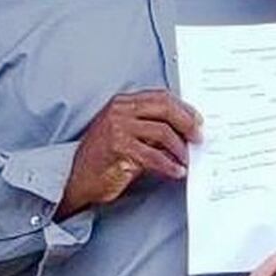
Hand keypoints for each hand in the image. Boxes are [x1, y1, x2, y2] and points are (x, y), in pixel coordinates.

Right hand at [59, 90, 199, 215]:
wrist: (78, 178)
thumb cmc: (103, 159)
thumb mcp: (128, 136)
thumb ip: (150, 129)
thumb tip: (182, 132)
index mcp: (123, 103)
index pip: (160, 97)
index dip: (183, 108)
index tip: (197, 121)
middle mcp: (119, 111)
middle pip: (165, 108)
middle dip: (187, 123)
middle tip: (198, 138)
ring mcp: (117, 128)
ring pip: (162, 131)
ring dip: (180, 149)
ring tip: (186, 160)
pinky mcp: (118, 148)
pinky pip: (153, 156)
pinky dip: (169, 165)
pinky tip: (176, 171)